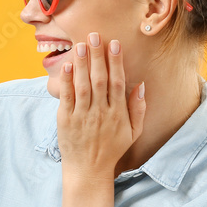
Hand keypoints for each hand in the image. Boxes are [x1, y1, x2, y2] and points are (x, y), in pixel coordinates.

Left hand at [57, 33, 144, 178]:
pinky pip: (67, 98)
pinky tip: (68, 66)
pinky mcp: (66, 121)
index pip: (117, 82)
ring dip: (82, 64)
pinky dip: (67, 81)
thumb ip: (138, 109)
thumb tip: (140, 85)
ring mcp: (82, 117)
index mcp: (117, 114)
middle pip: (99, 79)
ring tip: (81, 45)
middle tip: (94, 35)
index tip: (114, 44)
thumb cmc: (111, 149)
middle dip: (97, 56)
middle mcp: (100, 113)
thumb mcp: (132, 132)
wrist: (88, 170)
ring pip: (83, 85)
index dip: (115, 62)